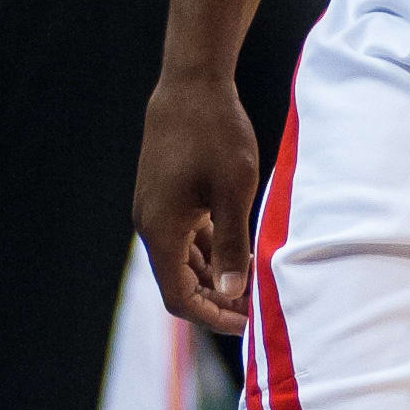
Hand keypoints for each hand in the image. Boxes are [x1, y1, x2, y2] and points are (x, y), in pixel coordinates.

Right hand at [136, 69, 259, 336]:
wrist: (191, 85)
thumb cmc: (215, 134)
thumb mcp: (234, 191)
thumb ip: (232, 244)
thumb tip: (230, 294)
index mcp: (163, 232)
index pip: (180, 298)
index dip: (212, 317)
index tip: (247, 324)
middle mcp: (152, 226)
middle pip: (180, 283)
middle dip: (216, 300)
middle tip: (256, 308)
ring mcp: (157, 209)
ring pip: (183, 260)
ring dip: (213, 276)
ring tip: (252, 282)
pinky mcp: (166, 195)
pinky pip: (186, 236)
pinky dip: (209, 250)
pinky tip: (238, 249)